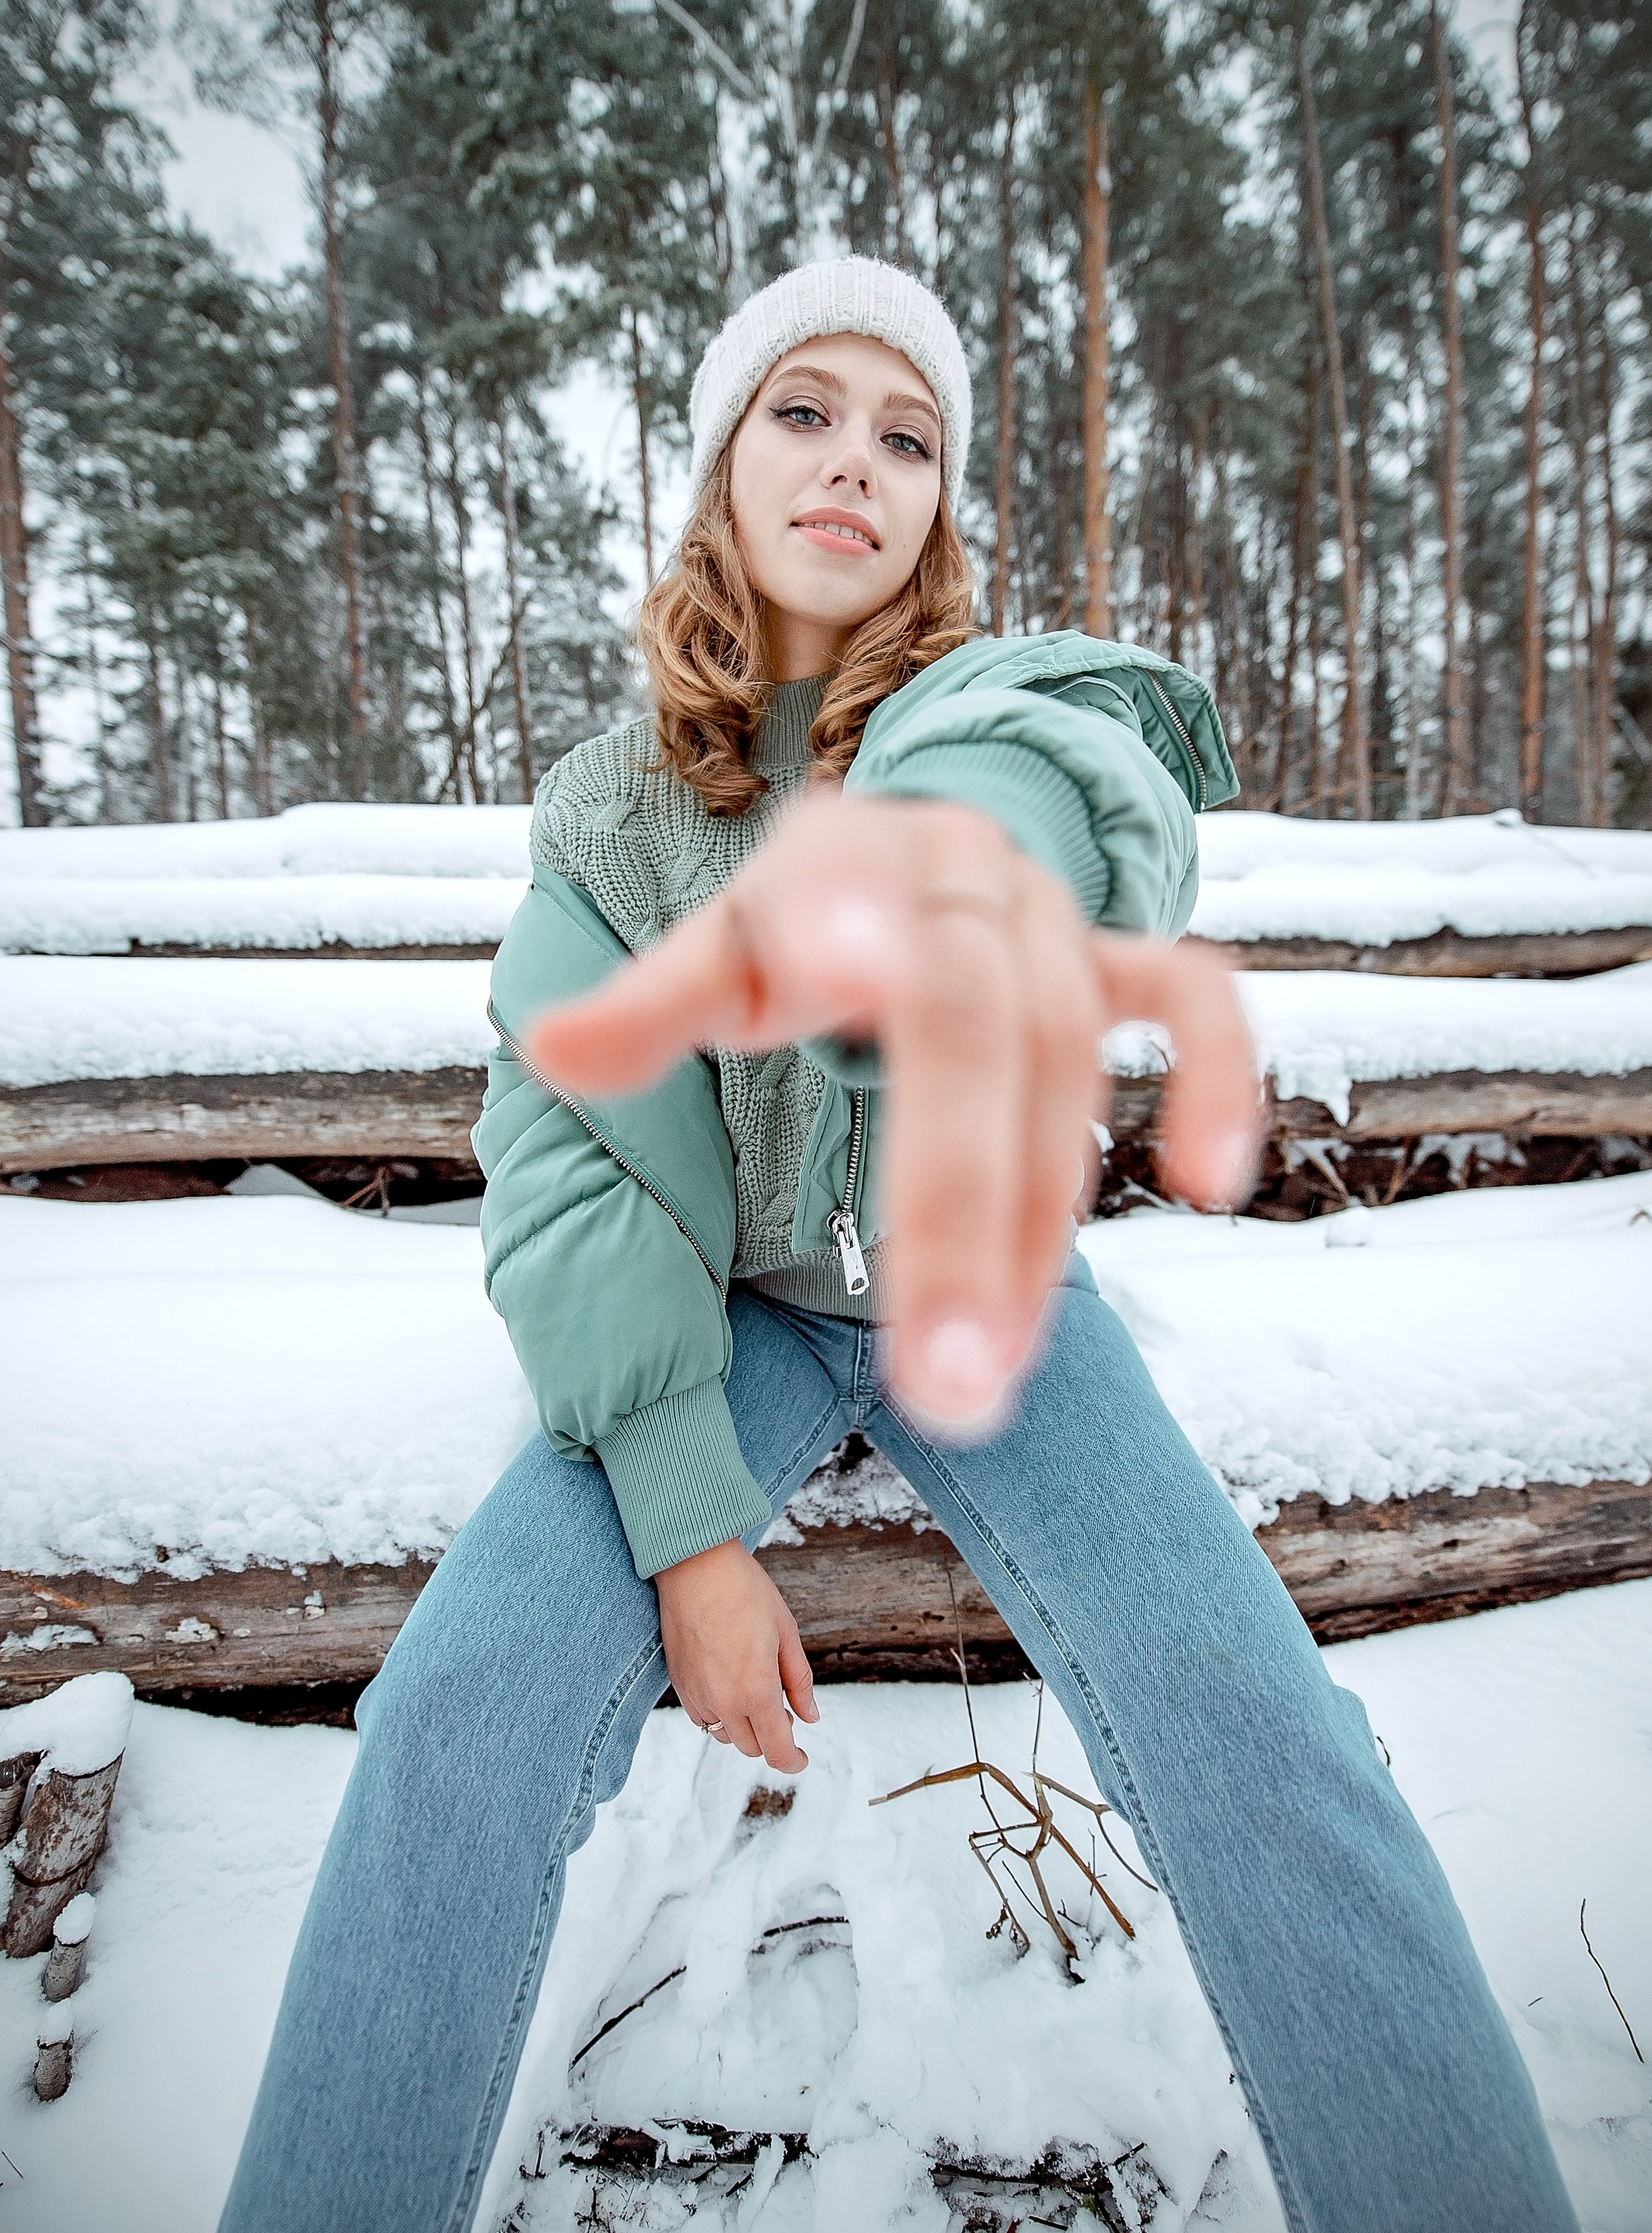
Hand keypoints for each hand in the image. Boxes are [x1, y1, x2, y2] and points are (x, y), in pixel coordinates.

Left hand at [528, 790, 1261, 1433]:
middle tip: (944, 1387)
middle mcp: (957, 873)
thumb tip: (548, 1049)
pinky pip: (1193, 999)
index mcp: (840, 853)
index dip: (840, 930)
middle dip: (958, 1210)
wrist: (903, 845)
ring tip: (991, 1374)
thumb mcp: (712, 954)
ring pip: (1064, 1059)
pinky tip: (1211, 1180)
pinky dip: (1212, 1075)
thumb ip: (647, 1007)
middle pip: (971, 1032)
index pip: (832, 891)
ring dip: (1038, 1224)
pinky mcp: (1115, 958)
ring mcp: (1049, 914)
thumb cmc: (792, 922)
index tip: (837, 971)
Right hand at [655, 1540, 818, 1772]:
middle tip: (785, 1712)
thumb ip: (799, 1681)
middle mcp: (723, 1702)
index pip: (776, 1751)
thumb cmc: (746, 1593)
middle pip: (752, 1747)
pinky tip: (729, 1687)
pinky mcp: (678, 1684)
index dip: (792, 1762)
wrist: (695, 1567)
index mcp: (756, 1692)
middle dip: (772, 1739)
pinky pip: (701, 1718)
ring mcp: (697, 1695)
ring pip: (724, 1736)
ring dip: (744, 1728)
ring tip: (756, 1695)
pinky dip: (719, 1715)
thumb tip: (810, 1718)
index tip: (801, 1759)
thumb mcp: (786, 1633)